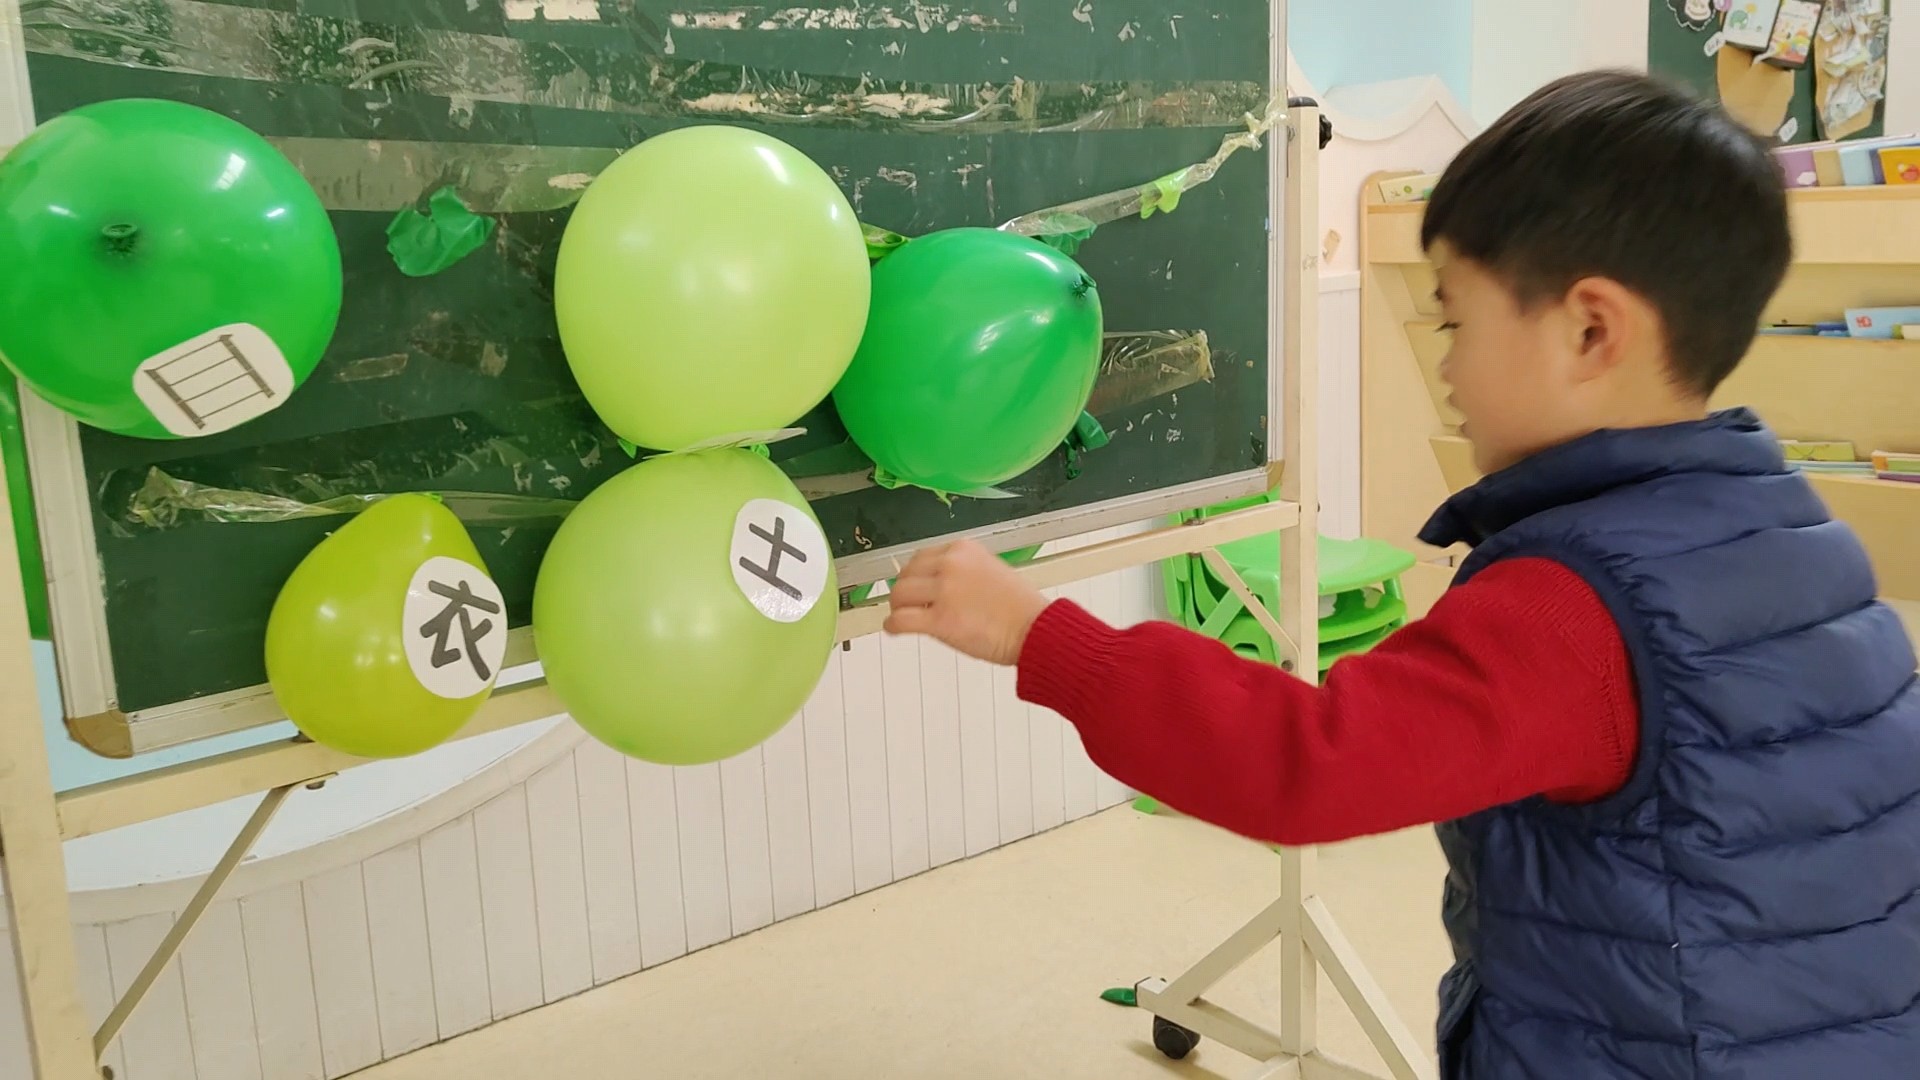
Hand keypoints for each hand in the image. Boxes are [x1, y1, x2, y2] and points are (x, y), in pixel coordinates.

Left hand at [882, 540, 1051, 665]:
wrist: (1036, 629)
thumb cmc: (1021, 607)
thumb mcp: (991, 570)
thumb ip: (963, 571)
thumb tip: (938, 583)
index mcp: (963, 549)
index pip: (923, 556)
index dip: (916, 574)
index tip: (916, 585)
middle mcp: (951, 565)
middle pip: (907, 574)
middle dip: (904, 590)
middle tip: (907, 604)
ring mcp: (944, 591)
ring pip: (899, 595)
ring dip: (898, 607)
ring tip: (902, 616)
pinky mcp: (940, 620)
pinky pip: (900, 620)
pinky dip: (893, 626)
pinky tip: (895, 629)